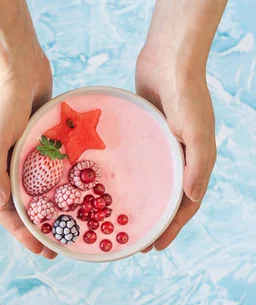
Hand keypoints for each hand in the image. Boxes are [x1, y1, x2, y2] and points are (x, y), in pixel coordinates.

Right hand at [0, 53, 56, 258]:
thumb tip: (2, 206)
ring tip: (70, 225)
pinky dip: (61, 183)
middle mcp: (6, 165)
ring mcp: (24, 153)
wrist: (18, 64)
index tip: (43, 250)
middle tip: (59, 246)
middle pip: (22, 205)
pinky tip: (78, 192)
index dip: (22, 233)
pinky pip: (51, 169)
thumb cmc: (4, 101)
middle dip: (39, 227)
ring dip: (51, 208)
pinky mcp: (40, 141)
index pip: (5, 212)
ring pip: (38, 189)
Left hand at [136, 49, 215, 251]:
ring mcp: (161, 144)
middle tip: (132, 239)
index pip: (186, 203)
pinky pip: (136, 160)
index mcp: (196, 160)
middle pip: (167, 197)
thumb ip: (197, 163)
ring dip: (138, 200)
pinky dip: (127, 175)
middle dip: (153, 221)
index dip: (173, 227)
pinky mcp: (144, 132)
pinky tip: (107, 183)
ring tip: (118, 216)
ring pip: (150, 180)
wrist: (169, 58)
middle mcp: (180, 156)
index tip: (155, 247)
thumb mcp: (196, 130)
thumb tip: (194, 198)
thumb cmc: (186, 93)